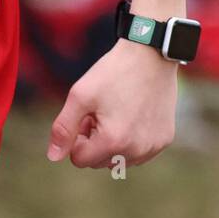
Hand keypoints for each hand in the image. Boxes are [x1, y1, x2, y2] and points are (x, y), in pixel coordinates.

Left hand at [45, 38, 177, 168]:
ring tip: (114, 113)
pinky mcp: (164, 140)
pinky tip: (132, 115)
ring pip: (119, 160)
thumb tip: (53, 157)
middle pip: (99, 162)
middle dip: (93, 141)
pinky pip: (139, 153)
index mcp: (114, 142)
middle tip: (98, 112)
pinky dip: (130, 141)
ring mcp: (153, 147)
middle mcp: (136, 151)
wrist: (150, 55)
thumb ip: (63, 128)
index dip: (76, 136)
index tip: (84, 115)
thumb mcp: (81, 96)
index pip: (79, 159)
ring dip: (112, 143)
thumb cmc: (113, 73)